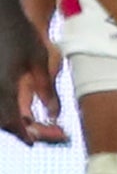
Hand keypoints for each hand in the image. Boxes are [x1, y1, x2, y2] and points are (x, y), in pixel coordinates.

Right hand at [0, 0, 66, 145]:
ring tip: (36, 123)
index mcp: (4, 88)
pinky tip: (21, 109)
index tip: (37, 142)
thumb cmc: (20, 31)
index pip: (14, 123)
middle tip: (50, 132)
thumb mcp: (39, 60)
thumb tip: (54, 115)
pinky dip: (8, 110)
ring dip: (15, 121)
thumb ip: (47, 90)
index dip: (27, 135)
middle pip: (4, 122)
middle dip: (25, 130)